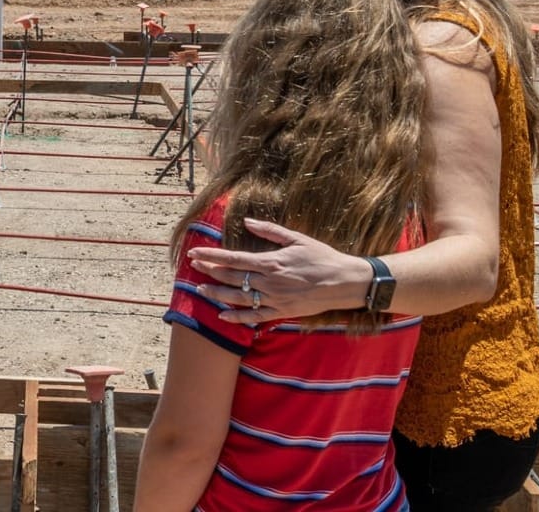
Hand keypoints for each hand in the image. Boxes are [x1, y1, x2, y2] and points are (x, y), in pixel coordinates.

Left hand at [185, 219, 372, 322]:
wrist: (345, 282)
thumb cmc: (322, 257)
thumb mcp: (296, 238)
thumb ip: (269, 230)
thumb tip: (246, 220)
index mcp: (271, 262)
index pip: (233, 259)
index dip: (212, 256)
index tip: (195, 253)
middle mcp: (269, 282)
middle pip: (232, 277)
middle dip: (210, 271)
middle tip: (193, 266)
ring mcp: (275, 299)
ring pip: (239, 298)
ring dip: (217, 294)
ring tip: (200, 290)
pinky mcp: (282, 312)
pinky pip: (255, 317)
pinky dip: (237, 317)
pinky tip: (222, 316)